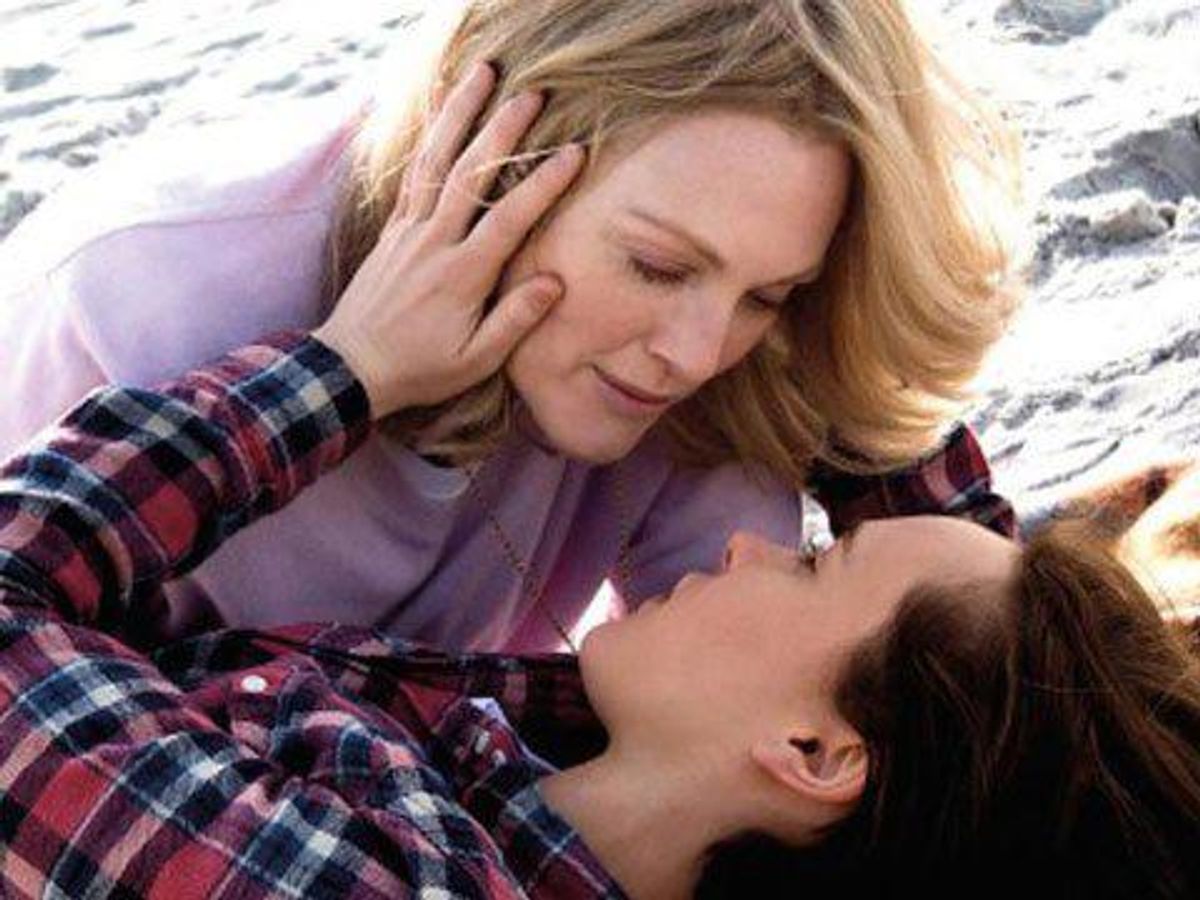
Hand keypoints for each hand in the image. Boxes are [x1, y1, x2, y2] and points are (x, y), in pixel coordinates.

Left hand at [313, 62, 584, 418]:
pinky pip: (412, 173)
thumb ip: (515, 319)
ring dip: (460, 114)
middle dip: (503, 129)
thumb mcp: (475, 361)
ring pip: (437, 160)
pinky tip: (442, 113)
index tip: (574, 152)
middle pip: (471, 173)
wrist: (350, 366)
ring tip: (483, 76)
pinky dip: (429, 138)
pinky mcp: (393, 229)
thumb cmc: (420, 368)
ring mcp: (409, 230)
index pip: (509, 219)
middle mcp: (434, 242)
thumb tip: (555, 281)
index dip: (543, 183)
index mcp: (462, 275)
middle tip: (532, 94)